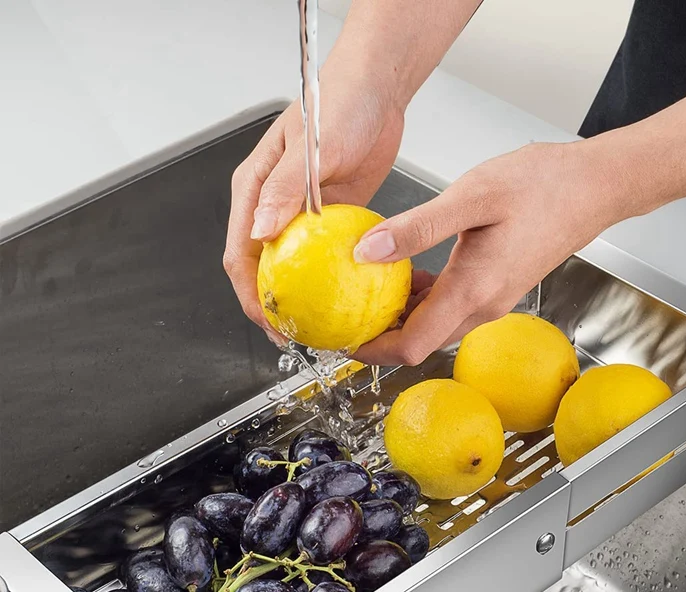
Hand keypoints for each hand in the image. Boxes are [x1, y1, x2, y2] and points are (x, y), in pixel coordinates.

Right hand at [223, 72, 403, 337]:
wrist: (376, 90)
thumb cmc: (338, 104)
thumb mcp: (310, 148)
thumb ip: (284, 190)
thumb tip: (260, 234)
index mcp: (254, 190)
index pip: (239, 253)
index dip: (248, 294)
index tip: (268, 320)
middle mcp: (272, 206)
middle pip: (260, 268)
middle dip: (271, 305)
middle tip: (292, 335)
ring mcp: (300, 214)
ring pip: (292, 267)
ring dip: (300, 298)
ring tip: (317, 327)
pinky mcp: (328, 217)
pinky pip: (323, 256)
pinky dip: (328, 280)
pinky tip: (343, 299)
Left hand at [352, 140, 638, 365]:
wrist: (595, 186)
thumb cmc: (544, 186)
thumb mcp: (471, 198)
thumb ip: (416, 228)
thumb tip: (367, 252)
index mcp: (472, 291)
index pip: (411, 346)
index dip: (372, 350)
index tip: (342, 339)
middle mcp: (483, 305)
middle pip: (419, 341)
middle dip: (379, 335)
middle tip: (343, 312)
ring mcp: (492, 299)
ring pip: (434, 324)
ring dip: (399, 315)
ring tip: (365, 289)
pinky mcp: (497, 286)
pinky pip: (450, 305)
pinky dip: (422, 298)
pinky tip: (406, 270)